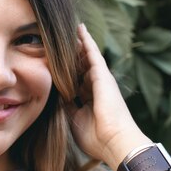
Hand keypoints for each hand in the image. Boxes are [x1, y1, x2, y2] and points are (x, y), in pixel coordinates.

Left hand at [69, 24, 150, 170]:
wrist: (114, 142)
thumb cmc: (96, 137)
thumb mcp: (74, 119)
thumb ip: (66, 105)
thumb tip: (56, 95)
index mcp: (88, 99)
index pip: (74, 80)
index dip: (66, 71)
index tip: (56, 62)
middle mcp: (95, 87)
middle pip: (79, 66)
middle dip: (71, 55)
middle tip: (59, 39)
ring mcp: (100, 79)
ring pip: (85, 57)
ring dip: (77, 43)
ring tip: (69, 28)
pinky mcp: (102, 74)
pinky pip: (92, 53)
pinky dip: (86, 40)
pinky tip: (80, 28)